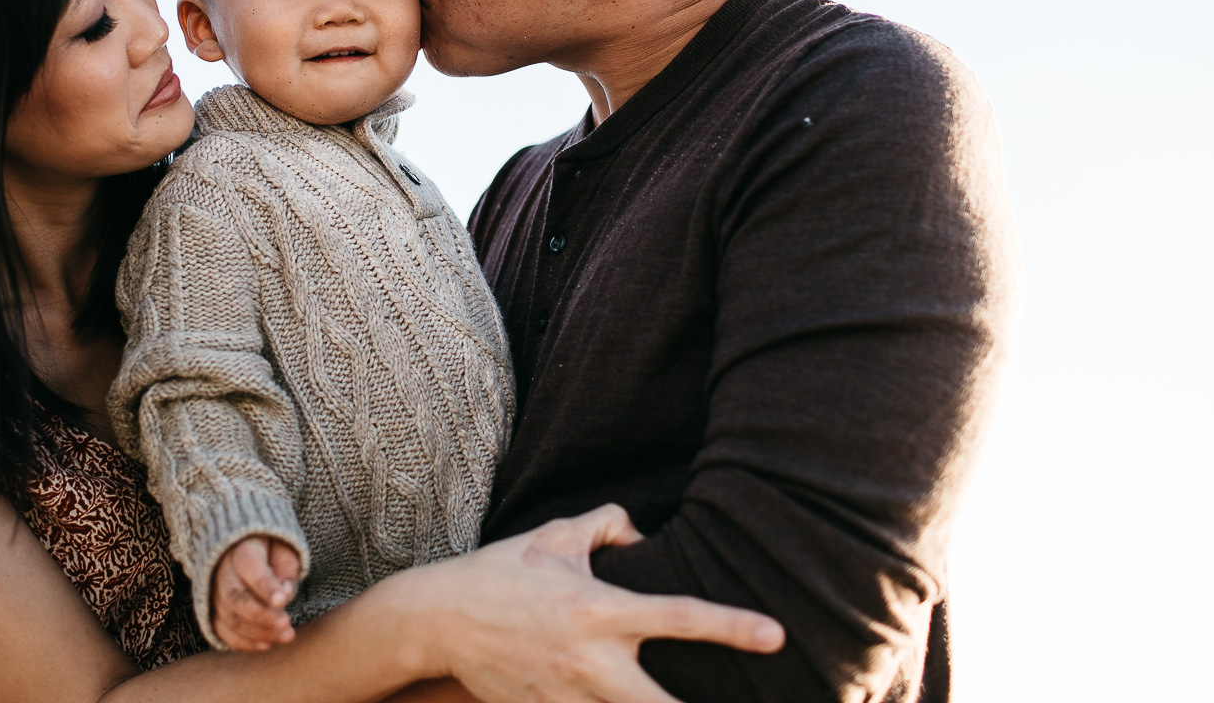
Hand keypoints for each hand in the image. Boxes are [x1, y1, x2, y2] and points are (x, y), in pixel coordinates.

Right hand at [211, 535, 301, 651]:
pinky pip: (221, 630)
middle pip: (234, 596)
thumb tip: (283, 596)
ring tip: (285, 635)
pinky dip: (242, 641)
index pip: (248, 566)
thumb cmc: (272, 550)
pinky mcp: (212, 609)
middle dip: (261, 615)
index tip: (283, 601)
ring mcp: (213, 590)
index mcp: (240, 547)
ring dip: (257, 632)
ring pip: (228, 616)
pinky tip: (265, 644)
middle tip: (286, 623)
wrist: (246, 548)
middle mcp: (220, 569)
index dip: (264, 586)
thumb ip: (285, 569)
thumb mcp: (285, 550)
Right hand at [404, 504, 783, 702]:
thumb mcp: (556, 536)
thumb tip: (645, 534)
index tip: (775, 635)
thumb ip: (608, 526)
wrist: (438, 619)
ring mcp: (567, 698)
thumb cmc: (503, 571)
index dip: (731, 627)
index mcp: (598, 610)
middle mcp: (589, 661)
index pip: (679, 618)